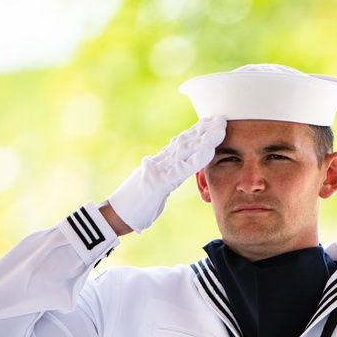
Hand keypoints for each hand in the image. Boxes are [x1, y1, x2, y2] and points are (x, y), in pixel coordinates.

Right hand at [106, 116, 226, 232]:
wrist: (115, 217)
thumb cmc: (135, 206)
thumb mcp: (155, 190)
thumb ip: (166, 180)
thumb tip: (174, 177)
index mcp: (158, 164)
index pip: (179, 145)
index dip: (195, 132)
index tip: (210, 122)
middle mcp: (158, 163)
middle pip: (184, 143)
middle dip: (203, 130)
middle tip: (221, 119)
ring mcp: (157, 170)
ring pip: (184, 151)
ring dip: (204, 139)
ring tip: (220, 129)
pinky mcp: (158, 182)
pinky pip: (180, 170)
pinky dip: (196, 160)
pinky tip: (209, 151)